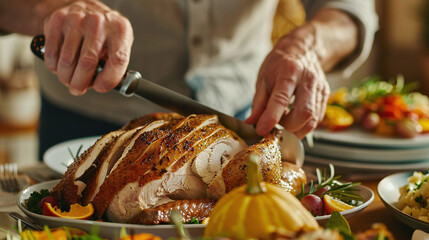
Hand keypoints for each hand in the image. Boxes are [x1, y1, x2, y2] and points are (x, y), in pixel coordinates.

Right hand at [42, 0, 132, 94]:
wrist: (83, 7)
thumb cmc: (104, 32)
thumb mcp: (118, 43)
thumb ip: (114, 64)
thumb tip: (100, 85)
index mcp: (120, 30)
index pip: (117, 60)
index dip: (108, 80)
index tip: (99, 87)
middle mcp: (99, 23)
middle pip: (87, 63)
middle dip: (80, 83)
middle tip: (77, 89)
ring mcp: (77, 20)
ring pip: (67, 61)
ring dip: (66, 77)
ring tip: (68, 79)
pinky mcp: (58, 20)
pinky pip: (52, 53)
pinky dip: (53, 66)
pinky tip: (59, 67)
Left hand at [246, 24, 329, 138]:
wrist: (302, 50)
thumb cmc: (279, 64)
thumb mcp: (263, 78)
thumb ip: (258, 103)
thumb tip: (251, 123)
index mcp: (290, 71)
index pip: (281, 99)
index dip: (271, 118)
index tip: (261, 130)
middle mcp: (308, 79)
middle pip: (304, 113)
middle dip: (287, 127)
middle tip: (275, 127)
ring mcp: (320, 87)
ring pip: (313, 119)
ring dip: (296, 129)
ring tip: (283, 124)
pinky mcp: (325, 95)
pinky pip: (317, 118)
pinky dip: (304, 126)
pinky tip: (293, 121)